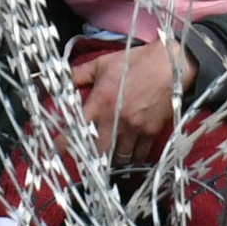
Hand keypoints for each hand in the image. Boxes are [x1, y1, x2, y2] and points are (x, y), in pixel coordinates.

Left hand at [69, 39, 197, 163]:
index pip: (75, 129)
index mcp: (99, 102)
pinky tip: (129, 159)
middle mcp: (114, 120)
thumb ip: (80, 74)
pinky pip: (139, 156)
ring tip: (109, 163)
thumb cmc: (134, 62)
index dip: (64, 144)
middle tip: (88, 160)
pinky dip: (133, 160)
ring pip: (119, 159)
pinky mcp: (150, 133)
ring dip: (112, 162)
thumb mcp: (103, 63)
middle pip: (98, 153)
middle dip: (91, 159)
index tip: (57, 152)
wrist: (169, 65)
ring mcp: (134, 129)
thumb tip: (62, 80)